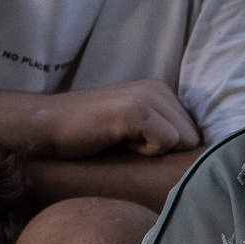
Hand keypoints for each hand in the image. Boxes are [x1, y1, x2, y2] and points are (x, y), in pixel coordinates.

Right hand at [48, 80, 199, 158]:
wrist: (47, 127)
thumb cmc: (88, 135)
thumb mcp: (133, 128)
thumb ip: (162, 131)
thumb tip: (198, 155)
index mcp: (161, 90)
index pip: (194, 133)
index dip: (167, 148)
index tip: (135, 142)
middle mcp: (158, 87)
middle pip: (193, 139)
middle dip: (163, 149)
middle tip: (126, 142)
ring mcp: (148, 96)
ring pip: (183, 141)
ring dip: (152, 150)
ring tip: (120, 139)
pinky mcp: (136, 109)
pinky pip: (166, 142)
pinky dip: (144, 150)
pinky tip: (117, 139)